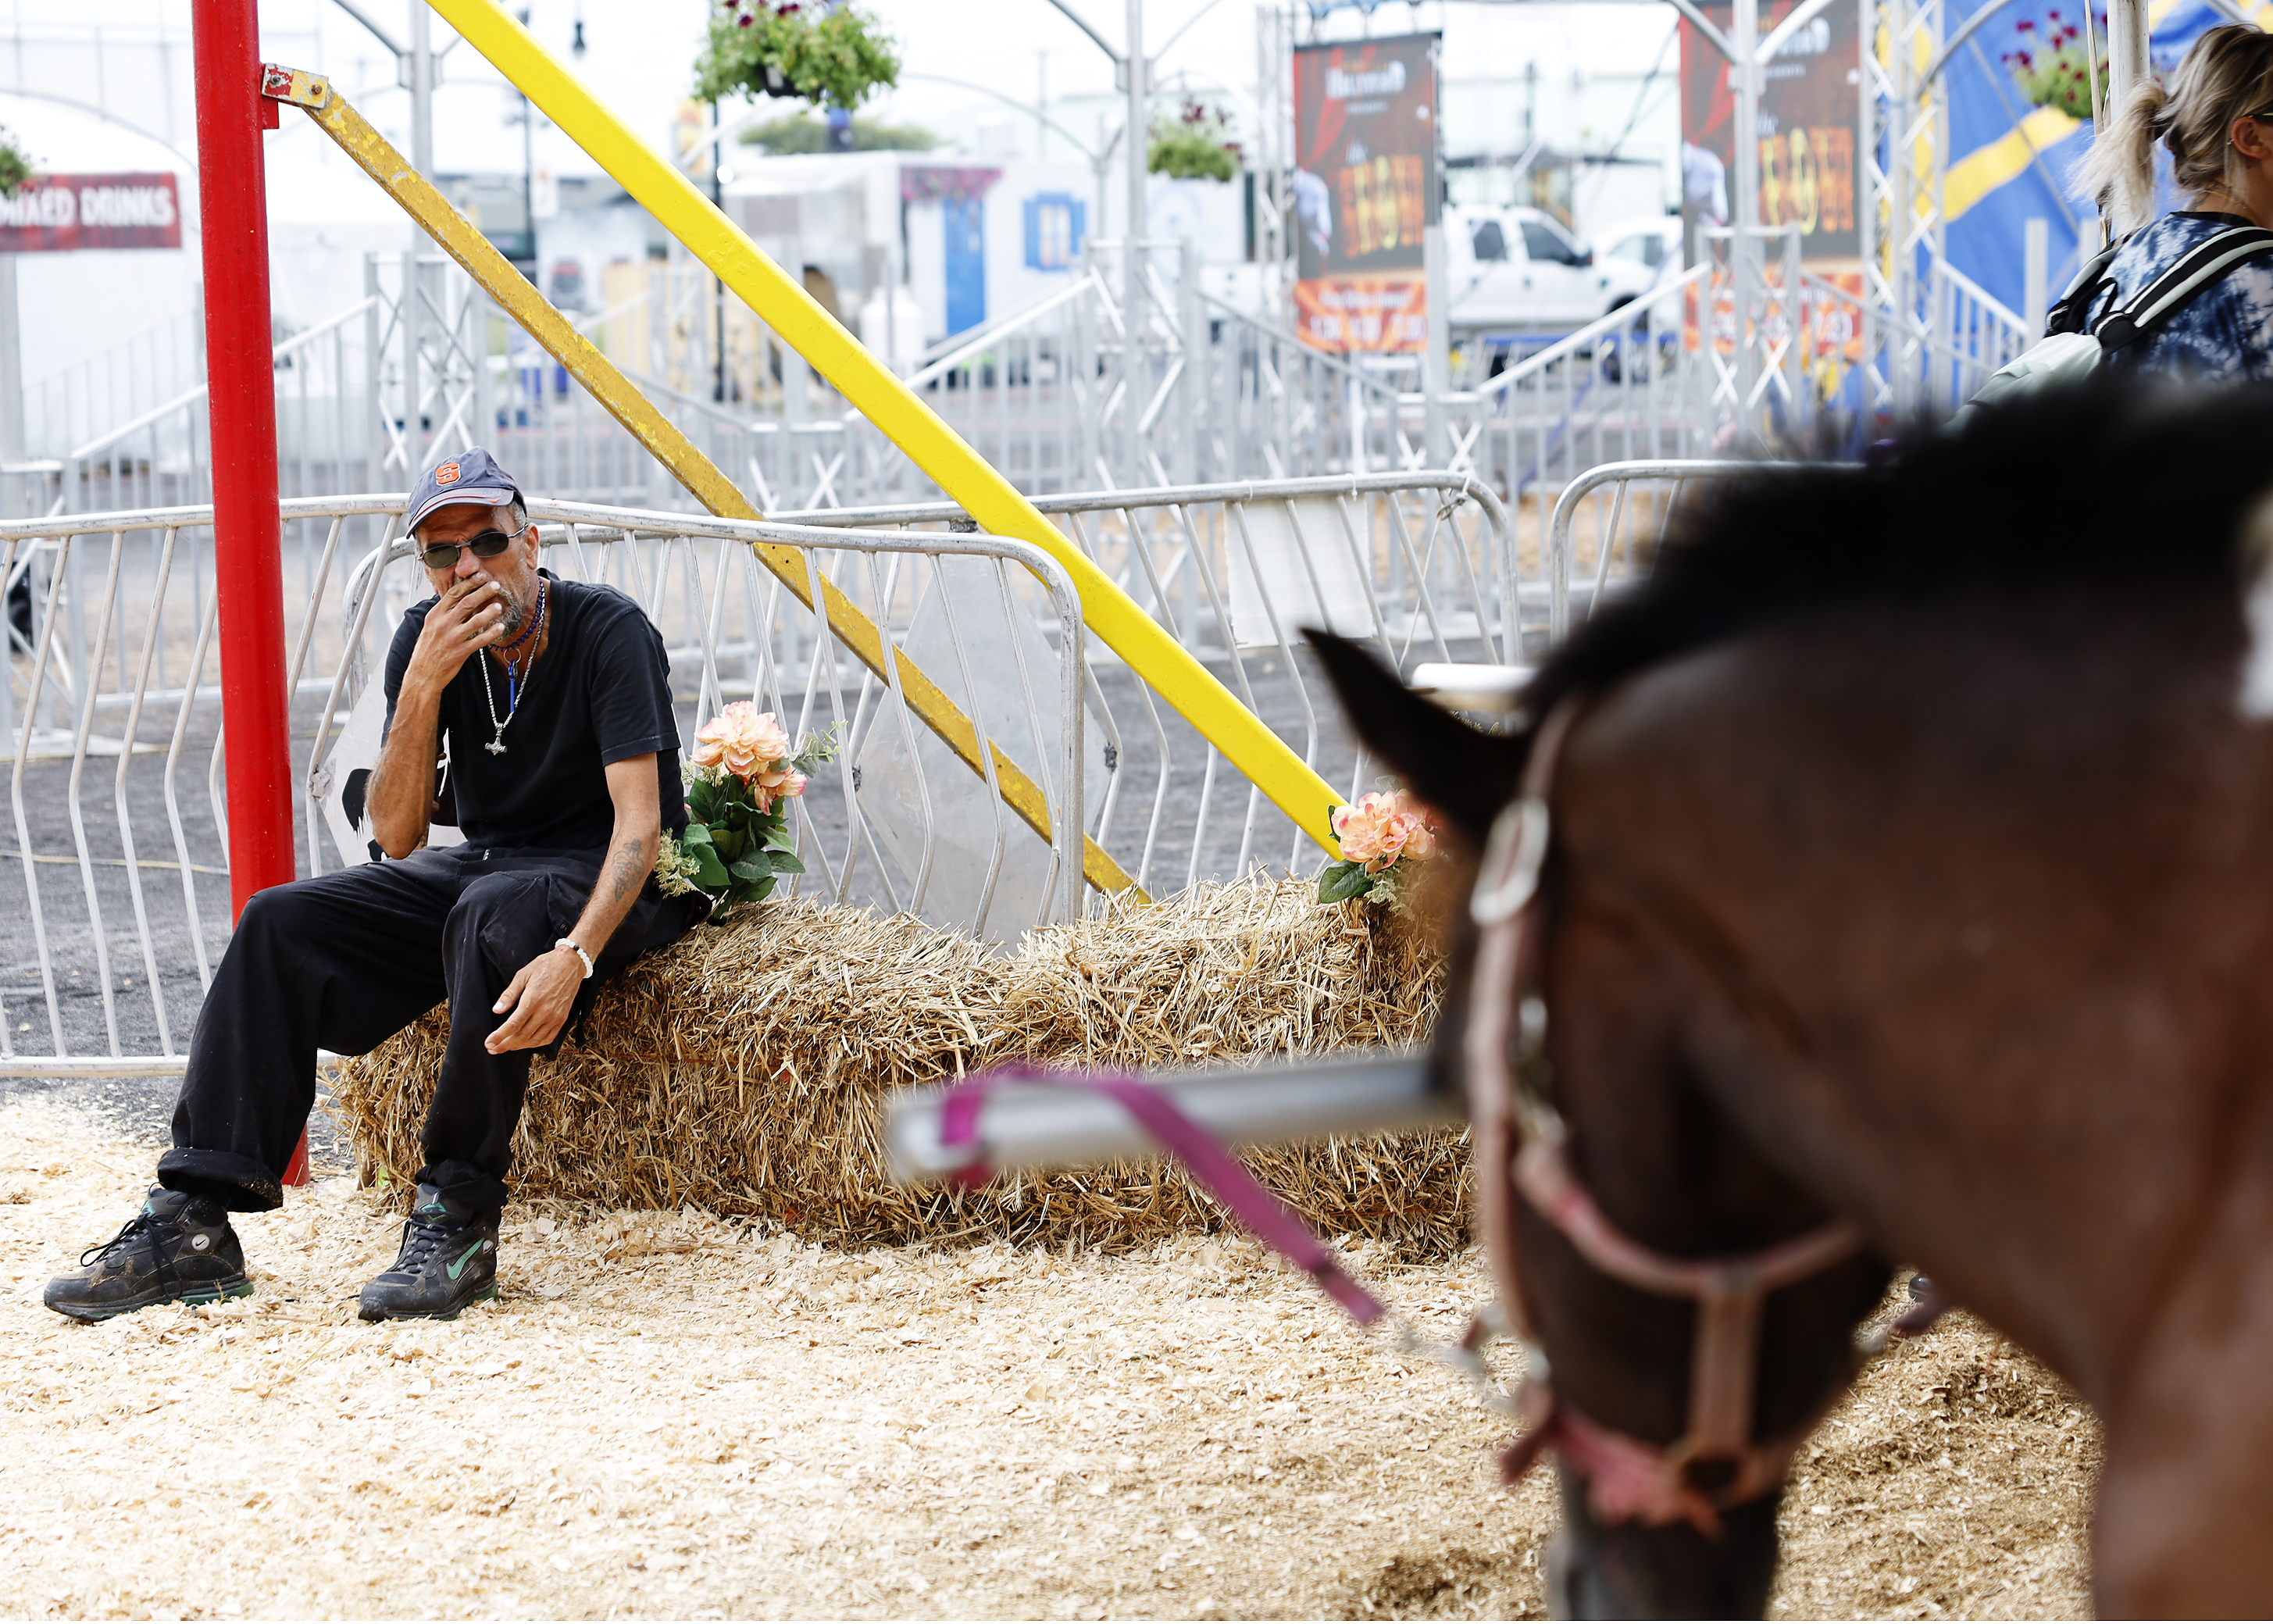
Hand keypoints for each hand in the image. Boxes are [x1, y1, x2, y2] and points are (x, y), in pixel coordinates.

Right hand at [403, 577, 509, 696]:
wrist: (422, 674)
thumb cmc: (427, 649)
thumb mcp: (430, 626)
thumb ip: (444, 612)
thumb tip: (457, 598)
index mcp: (435, 615)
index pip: (454, 594)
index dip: (469, 584)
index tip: (481, 577)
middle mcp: (443, 624)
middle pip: (467, 603)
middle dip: (483, 592)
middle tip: (496, 585)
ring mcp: (453, 638)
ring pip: (476, 620)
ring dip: (490, 611)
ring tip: (500, 605)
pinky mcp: (461, 652)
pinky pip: (480, 640)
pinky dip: (492, 633)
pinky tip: (501, 627)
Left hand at [486, 943, 584, 1052]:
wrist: (571, 963)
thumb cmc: (545, 966)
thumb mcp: (522, 975)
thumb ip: (509, 994)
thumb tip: (497, 1009)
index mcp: (532, 1000)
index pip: (513, 1025)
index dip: (499, 1037)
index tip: (489, 1043)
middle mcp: (545, 1012)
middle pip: (522, 1036)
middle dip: (505, 1045)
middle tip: (493, 1049)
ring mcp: (555, 1017)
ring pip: (535, 1040)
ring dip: (518, 1047)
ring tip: (506, 1047)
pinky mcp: (563, 1019)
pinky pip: (548, 1038)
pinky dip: (536, 1044)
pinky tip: (526, 1043)